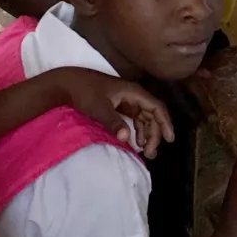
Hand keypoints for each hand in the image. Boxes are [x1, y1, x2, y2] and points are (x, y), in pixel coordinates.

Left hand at [48, 67, 174, 158]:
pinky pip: (134, 119)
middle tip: (150, 153)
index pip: (156, 107)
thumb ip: (113, 122)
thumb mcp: (98, 107)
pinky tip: (135, 142)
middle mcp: (133, 95)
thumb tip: (127, 137)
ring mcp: (126, 100)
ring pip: (144, 118)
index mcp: (133, 92)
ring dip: (147, 134)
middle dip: (155, 133)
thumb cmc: (84, 92)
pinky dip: (137, 131)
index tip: (169, 139)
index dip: (165, 123)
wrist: (67, 83)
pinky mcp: (118, 105)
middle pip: (152, 115)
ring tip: (145, 151)